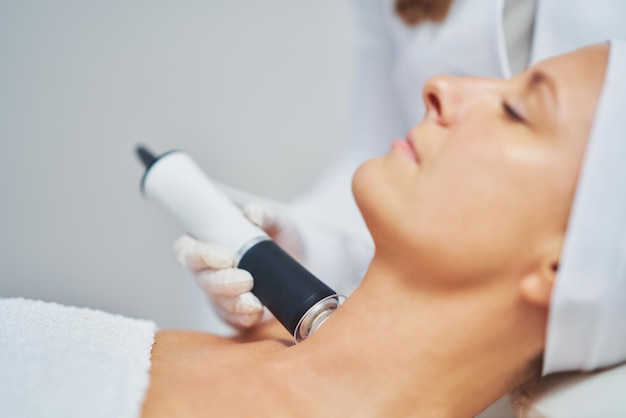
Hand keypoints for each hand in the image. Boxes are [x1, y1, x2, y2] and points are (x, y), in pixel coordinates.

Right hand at [173, 202, 304, 328]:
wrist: (304, 261)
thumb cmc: (282, 237)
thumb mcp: (277, 221)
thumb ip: (265, 214)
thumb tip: (252, 214)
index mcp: (209, 244)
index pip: (187, 250)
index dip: (199, 255)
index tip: (224, 257)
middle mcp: (210, 271)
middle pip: (202, 280)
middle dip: (222, 283)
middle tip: (246, 279)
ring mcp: (221, 294)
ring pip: (218, 302)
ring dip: (234, 303)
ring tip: (254, 301)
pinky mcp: (237, 314)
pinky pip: (234, 320)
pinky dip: (245, 318)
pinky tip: (258, 312)